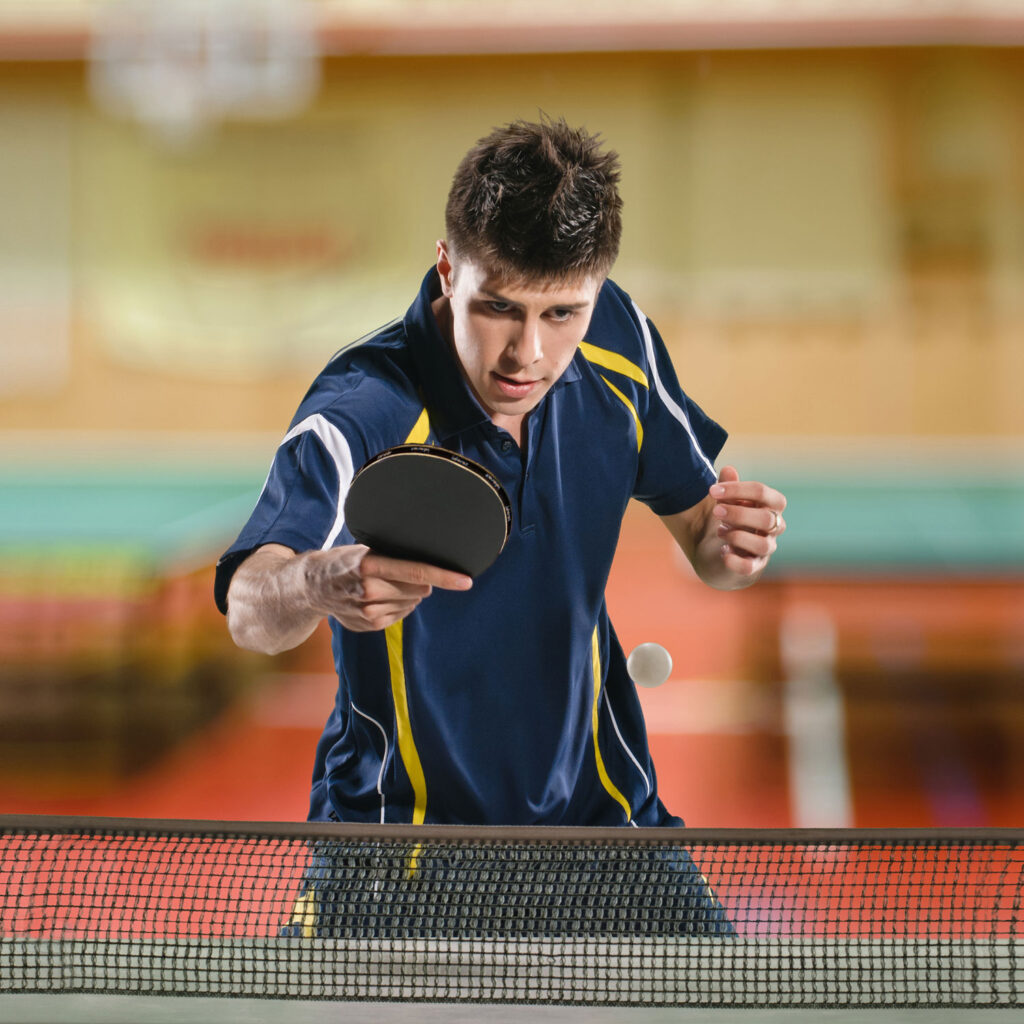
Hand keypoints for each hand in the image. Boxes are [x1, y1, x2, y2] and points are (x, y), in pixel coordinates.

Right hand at [303, 545, 472, 631]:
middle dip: (421, 582)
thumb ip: (394, 555)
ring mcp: (368, 612)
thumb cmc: (345, 561)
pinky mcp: (369, 626)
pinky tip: (381, 597)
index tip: (465, 580)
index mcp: (369, 565)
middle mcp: (369, 590)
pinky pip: (401, 615)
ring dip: (409, 595)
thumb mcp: (365, 549)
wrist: (313, 586)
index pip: (416, 572)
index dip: (444, 576)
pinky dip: (398, 606)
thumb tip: (430, 561)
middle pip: (419, 590)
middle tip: (400, 573)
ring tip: (386, 585)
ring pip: (412, 603)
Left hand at [708, 465, 786, 579]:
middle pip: (767, 519)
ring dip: (737, 536)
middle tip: (715, 511)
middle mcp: (773, 527)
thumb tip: (729, 469)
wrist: (719, 552)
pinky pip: (749, 567)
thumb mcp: (725, 501)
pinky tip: (722, 551)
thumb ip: (728, 486)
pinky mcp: (752, 567)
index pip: (763, 493)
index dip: (738, 489)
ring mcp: (765, 549)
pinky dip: (734, 560)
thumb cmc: (729, 520)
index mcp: (770, 506)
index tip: (712, 490)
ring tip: (719, 531)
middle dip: (738, 513)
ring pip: (762, 544)